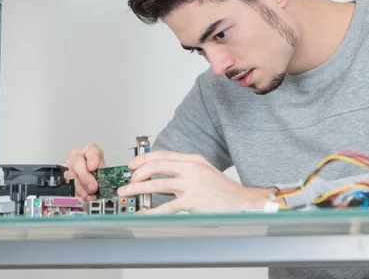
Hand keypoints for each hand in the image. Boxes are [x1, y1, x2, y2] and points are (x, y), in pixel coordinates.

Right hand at [62, 143, 106, 200]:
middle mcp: (77, 156)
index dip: (92, 158)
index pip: (91, 150)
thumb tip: (109, 182)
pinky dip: (78, 193)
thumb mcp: (106, 171)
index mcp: (91, 150)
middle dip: (85, 176)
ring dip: (81, 187)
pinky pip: (68, 185)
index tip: (93, 167)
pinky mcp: (64, 178)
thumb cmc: (99, 172)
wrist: (93, 179)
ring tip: (90, 194)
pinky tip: (85, 196)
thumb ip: (106, 174)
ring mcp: (68, 167)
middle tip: (93, 186)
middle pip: (77, 162)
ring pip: (71, 175)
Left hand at [117, 150, 275, 213]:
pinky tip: (143, 214)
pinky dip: (151, 212)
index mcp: (193, 160)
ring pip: (156, 184)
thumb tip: (162, 177)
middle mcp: (191, 168)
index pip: (163, 154)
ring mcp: (191, 184)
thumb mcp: (204, 171)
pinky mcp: (192, 201)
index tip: (132, 164)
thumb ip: (184, 171)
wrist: (241, 201)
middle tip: (128, 180)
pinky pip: (166, 207)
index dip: (144, 158)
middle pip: (157, 165)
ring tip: (127, 193)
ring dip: (137, 188)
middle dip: (138, 173)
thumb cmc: (223, 189)